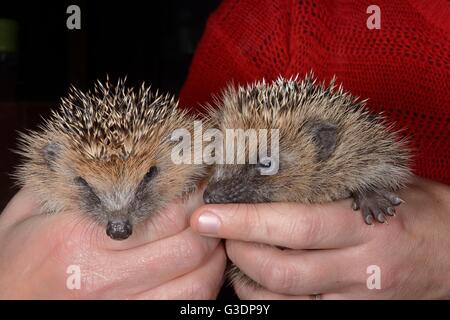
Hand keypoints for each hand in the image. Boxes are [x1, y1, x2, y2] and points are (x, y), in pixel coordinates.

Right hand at [0, 188, 225, 298]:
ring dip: (212, 261)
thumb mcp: (25, 214)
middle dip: (211, 225)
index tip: (200, 185)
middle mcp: (102, 278)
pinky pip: (182, 310)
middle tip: (210, 212)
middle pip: (189, 247)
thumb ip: (64, 181)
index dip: (193, 195)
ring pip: (195, 285)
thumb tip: (96, 152)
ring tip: (209, 243)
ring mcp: (119, 309)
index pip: (164, 211)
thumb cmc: (11, 263)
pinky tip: (194, 273)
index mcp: (80, 238)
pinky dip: (199, 289)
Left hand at [191, 176, 449, 298]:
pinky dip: (270, 299)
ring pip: (285, 299)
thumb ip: (330, 184)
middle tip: (213, 228)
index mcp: (370, 224)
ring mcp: (358, 298)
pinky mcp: (356, 315)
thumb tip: (269, 174)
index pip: (296, 225)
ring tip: (232, 251)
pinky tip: (257, 280)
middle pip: (282, 269)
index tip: (207, 213)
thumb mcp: (379, 185)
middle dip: (236, 249)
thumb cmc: (416, 209)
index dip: (247, 221)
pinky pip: (300, 314)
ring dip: (246, 278)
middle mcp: (363, 266)